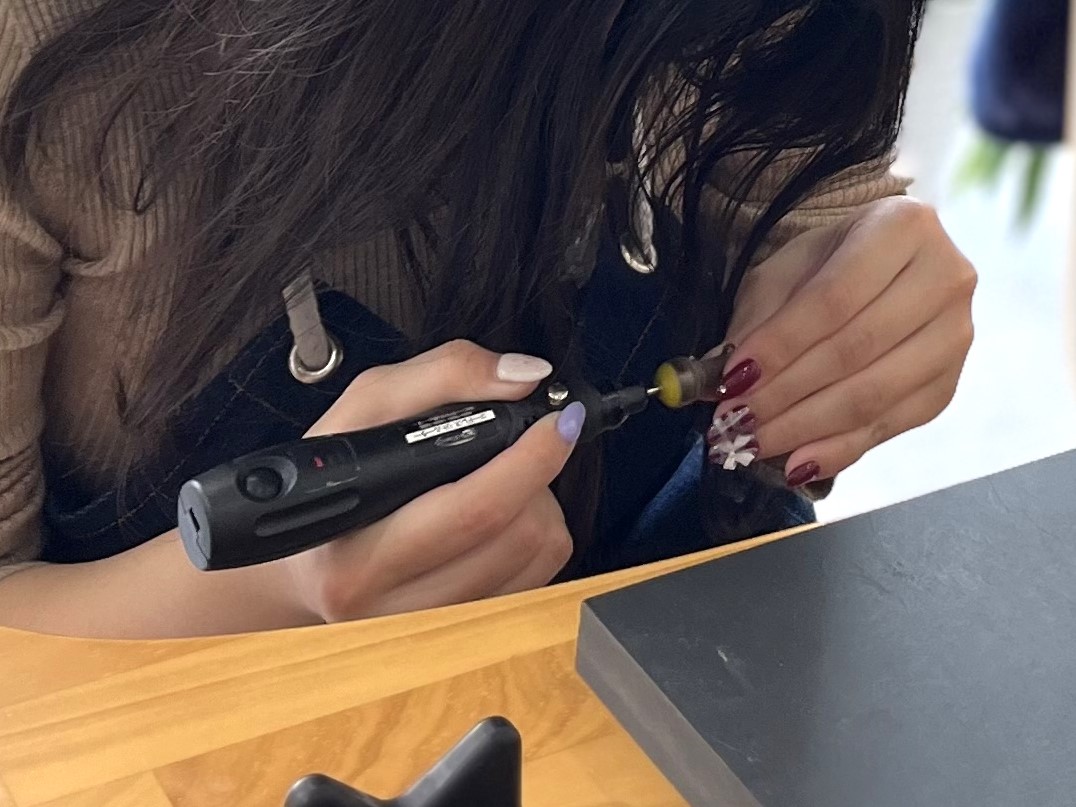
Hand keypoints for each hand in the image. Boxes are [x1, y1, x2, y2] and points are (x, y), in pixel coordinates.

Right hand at [286, 340, 579, 621]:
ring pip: (538, 558)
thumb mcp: (368, 403)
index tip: (558, 421)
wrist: (305, 550)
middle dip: (538, 475)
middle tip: (524, 444)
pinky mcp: (463, 635)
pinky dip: (537, 539)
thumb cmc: (334, 472)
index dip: (530, 459)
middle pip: (519, 536)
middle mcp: (392, 604)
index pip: (474, 510)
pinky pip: (540, 581)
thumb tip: (523, 376)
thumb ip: (446, 374)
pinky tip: (503, 518)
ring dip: (540, 506)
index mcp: (360, 552)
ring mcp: (431, 626)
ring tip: (501, 480)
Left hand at [708, 197, 975, 486]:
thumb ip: (752, 324)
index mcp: (903, 228)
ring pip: (874, 395)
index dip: (780, 345)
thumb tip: (711, 381)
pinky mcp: (947, 386)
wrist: (877, 270)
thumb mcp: (780, 276)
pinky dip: (837, 450)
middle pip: (856, 351)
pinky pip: (890, 427)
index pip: (834, 298)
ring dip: (804, 428)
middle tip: (734, 420)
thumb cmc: (822, 266)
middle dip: (785, 393)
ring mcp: (955, 336)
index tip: (732, 379)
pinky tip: (795, 462)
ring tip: (751, 443)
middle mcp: (945, 278)